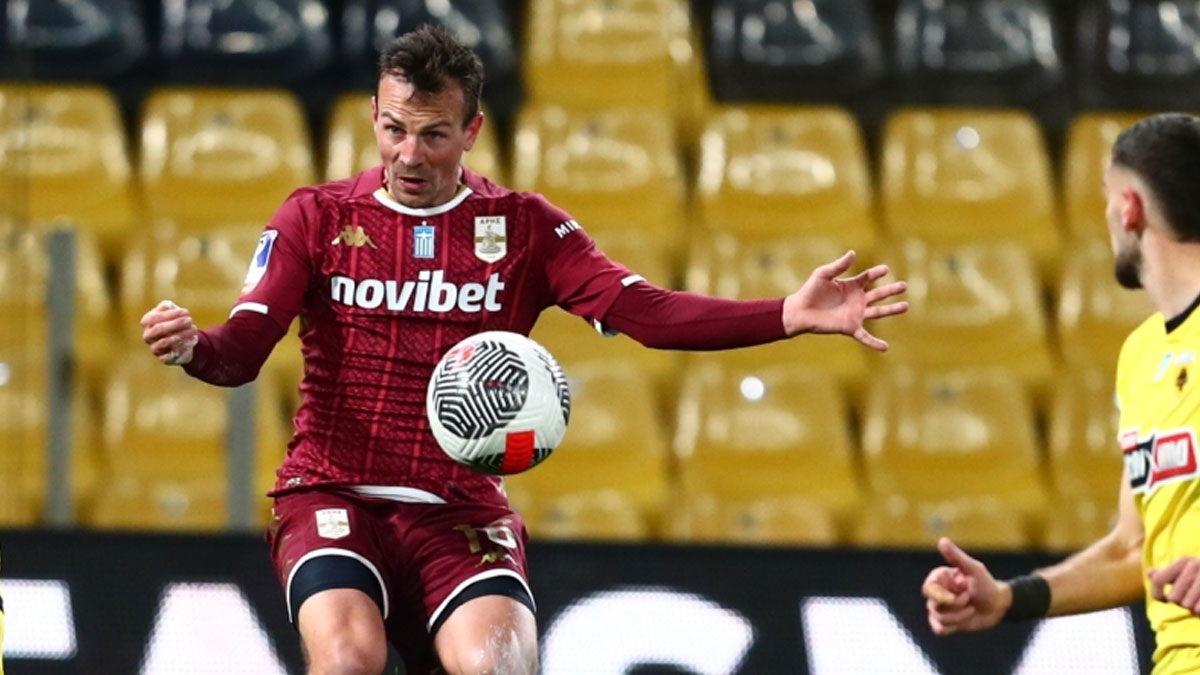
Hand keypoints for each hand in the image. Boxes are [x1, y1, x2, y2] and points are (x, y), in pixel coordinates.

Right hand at [141, 300, 198, 365]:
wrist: (184, 341)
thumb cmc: (176, 322)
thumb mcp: (172, 311)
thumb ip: (167, 306)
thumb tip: (166, 306)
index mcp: (147, 323)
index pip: (153, 317)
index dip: (169, 314)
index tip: (186, 312)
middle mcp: (148, 336)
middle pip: (158, 329)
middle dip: (175, 324)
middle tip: (190, 320)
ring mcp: (154, 348)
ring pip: (165, 342)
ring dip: (182, 334)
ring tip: (194, 329)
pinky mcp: (163, 358)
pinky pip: (170, 355)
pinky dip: (183, 347)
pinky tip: (193, 340)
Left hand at [782, 250, 907, 350]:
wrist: (800, 311)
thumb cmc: (810, 291)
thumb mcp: (823, 274)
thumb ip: (839, 265)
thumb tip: (853, 253)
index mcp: (850, 285)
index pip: (868, 277)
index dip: (877, 273)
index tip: (886, 269)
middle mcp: (856, 299)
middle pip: (878, 294)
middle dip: (891, 290)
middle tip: (904, 285)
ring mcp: (855, 314)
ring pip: (878, 312)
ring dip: (892, 310)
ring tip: (906, 306)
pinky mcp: (850, 327)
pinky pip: (865, 336)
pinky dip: (875, 343)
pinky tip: (885, 348)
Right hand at [922, 537, 1009, 634]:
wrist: (999, 605)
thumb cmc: (987, 584)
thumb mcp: (974, 569)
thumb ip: (957, 556)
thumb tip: (942, 540)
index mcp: (940, 579)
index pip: (928, 589)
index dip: (941, 596)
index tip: (958, 596)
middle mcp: (937, 593)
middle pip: (933, 606)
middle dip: (956, 607)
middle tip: (970, 600)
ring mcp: (941, 608)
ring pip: (939, 619)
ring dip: (960, 617)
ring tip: (972, 609)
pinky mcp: (946, 622)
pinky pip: (939, 629)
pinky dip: (952, 627)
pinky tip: (963, 621)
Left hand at [1149, 557, 1199, 613]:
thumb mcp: (1184, 571)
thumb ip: (1165, 574)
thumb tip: (1150, 572)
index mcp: (1184, 561)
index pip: (1159, 580)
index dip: (1157, 593)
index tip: (1163, 600)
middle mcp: (1196, 566)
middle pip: (1173, 597)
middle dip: (1179, 601)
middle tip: (1188, 598)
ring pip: (1186, 604)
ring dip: (1191, 607)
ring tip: (1197, 600)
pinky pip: (1198, 610)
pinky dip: (1199, 611)